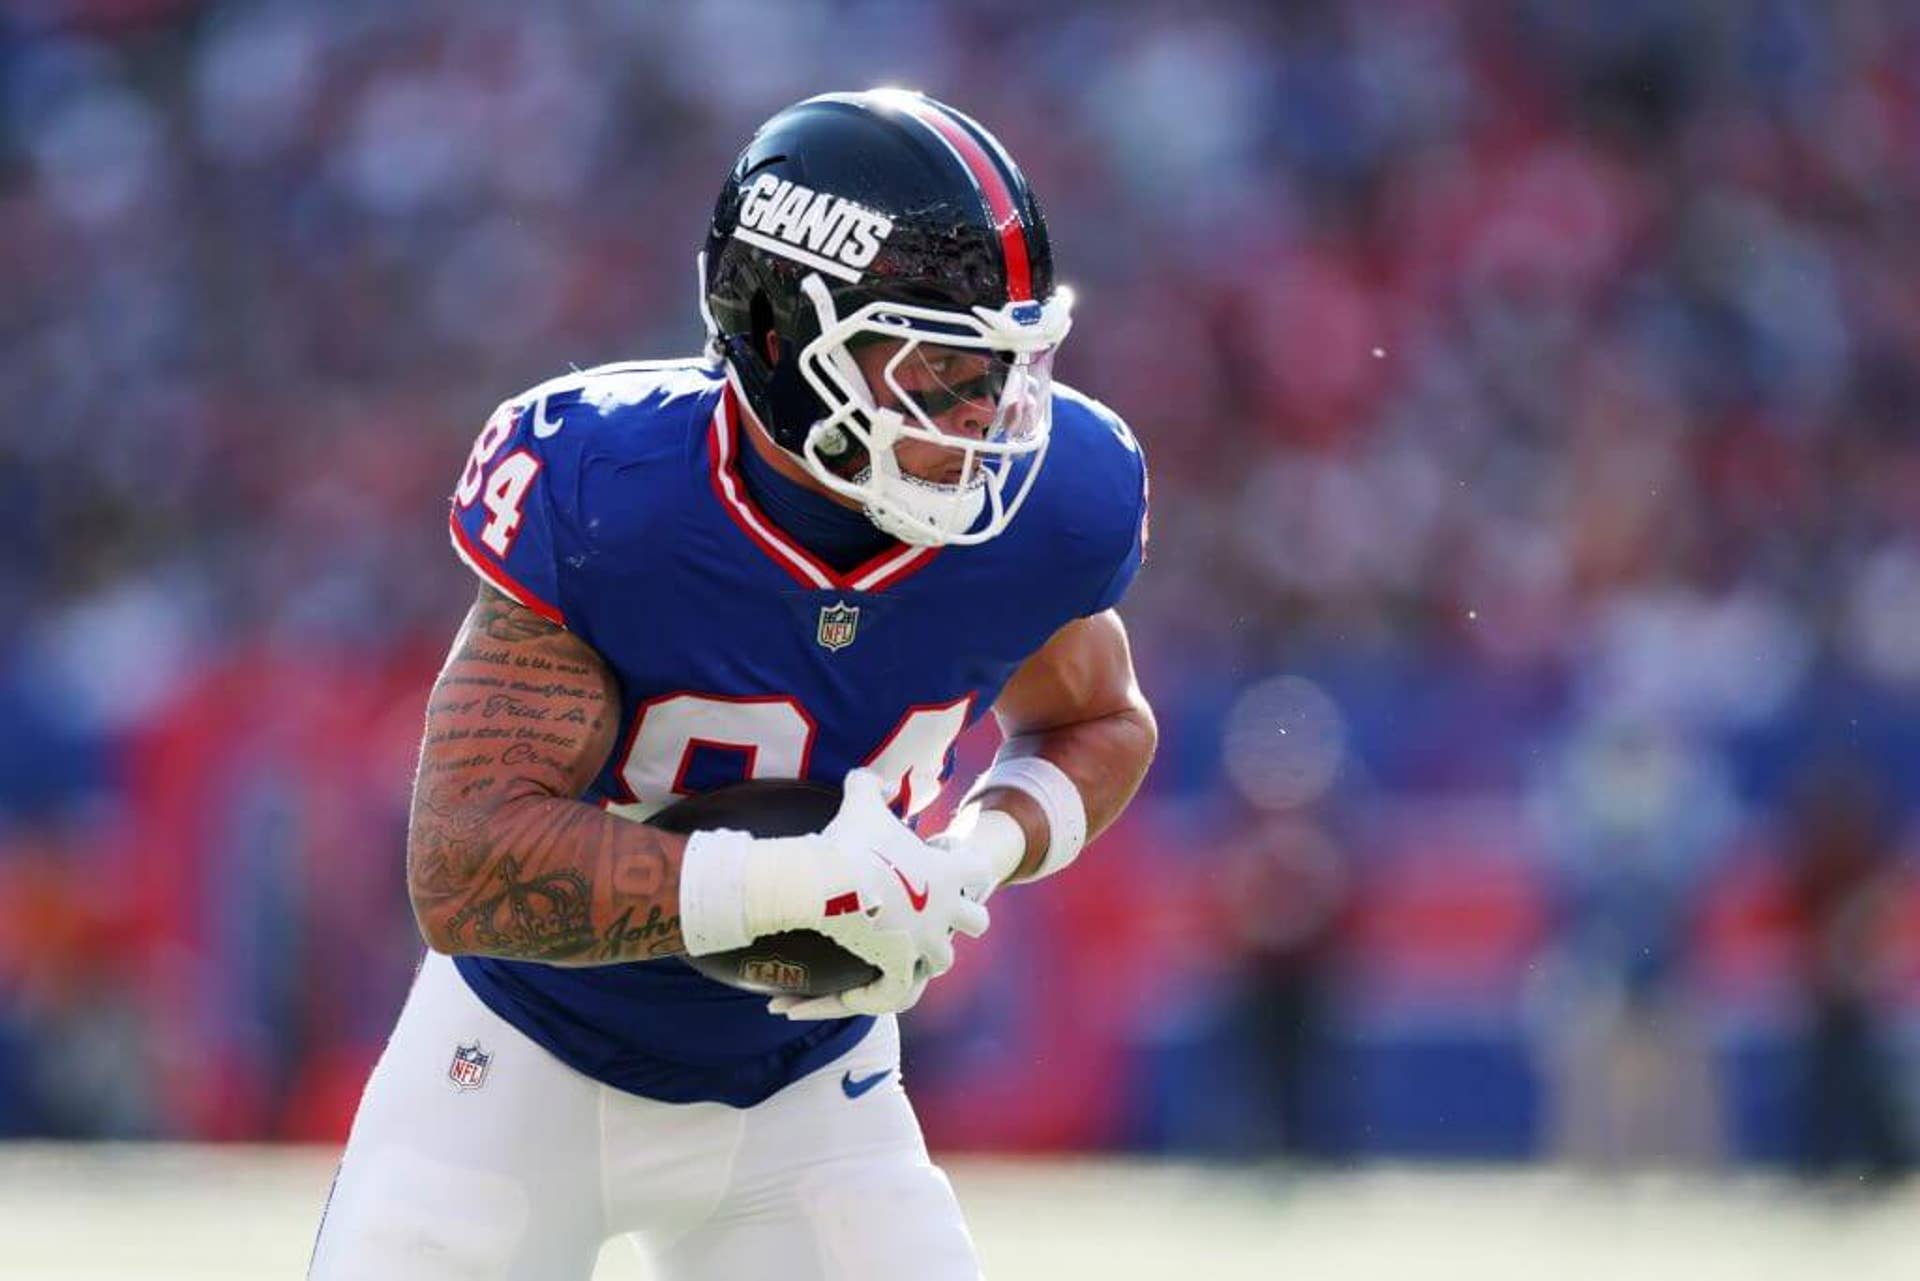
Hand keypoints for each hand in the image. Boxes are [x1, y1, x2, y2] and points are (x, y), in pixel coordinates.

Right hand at [766, 769, 993, 1018]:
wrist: (824, 881)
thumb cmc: (847, 841)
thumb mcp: (861, 802)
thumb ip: (870, 784)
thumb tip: (876, 780)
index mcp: (947, 873)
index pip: (981, 871)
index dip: (963, 864)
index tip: (931, 856)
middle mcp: (944, 911)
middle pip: (978, 922)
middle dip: (959, 917)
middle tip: (927, 905)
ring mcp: (923, 942)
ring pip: (944, 959)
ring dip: (926, 953)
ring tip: (897, 942)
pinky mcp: (898, 966)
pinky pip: (899, 990)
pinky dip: (880, 989)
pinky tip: (856, 981)